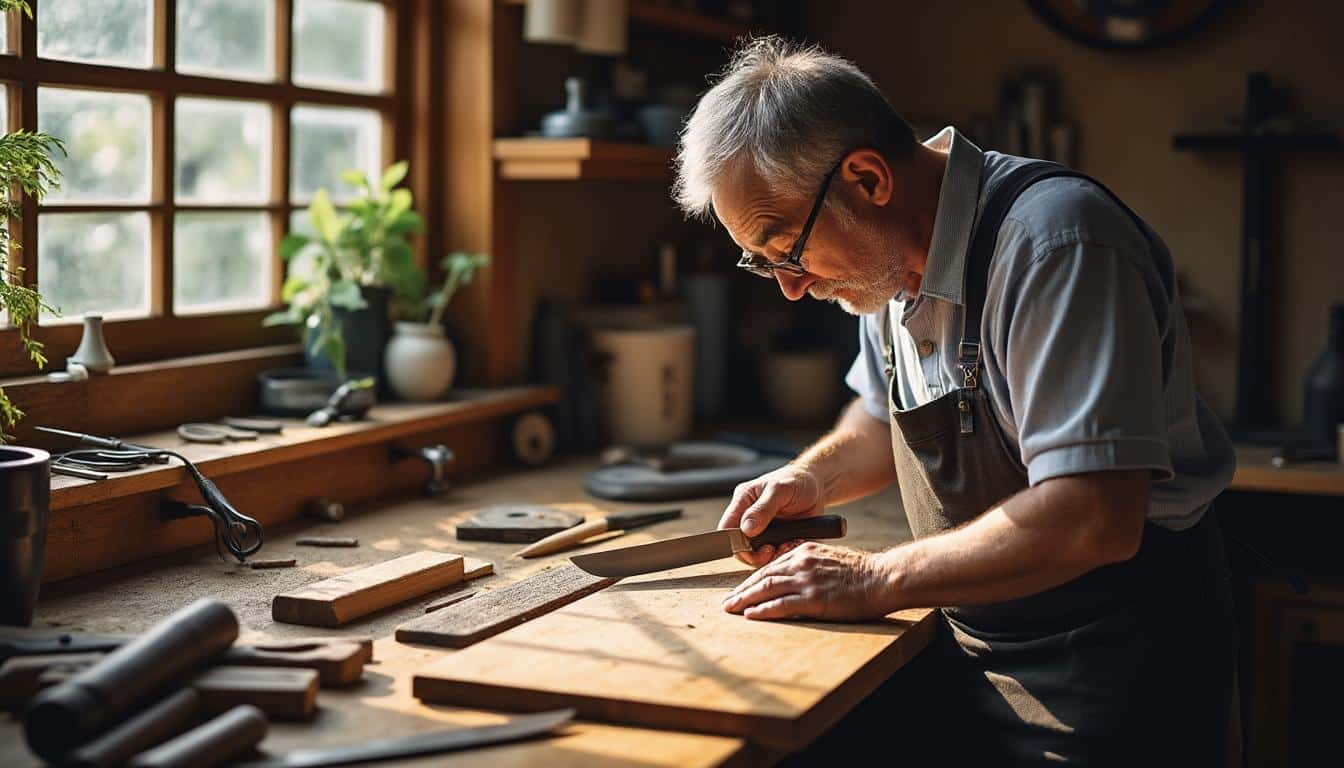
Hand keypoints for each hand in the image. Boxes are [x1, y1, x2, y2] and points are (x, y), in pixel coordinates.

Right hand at [719, 465, 825, 566]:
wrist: (816, 486)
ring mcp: (761, 530)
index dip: (734, 542)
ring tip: (787, 544)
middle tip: (772, 549)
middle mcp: (748, 517)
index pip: (726, 528)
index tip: (753, 547)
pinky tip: (793, 544)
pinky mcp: (775, 539)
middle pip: (739, 546)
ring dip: (771, 556)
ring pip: (755, 555)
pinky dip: (783, 554)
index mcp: (743, 501)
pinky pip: (772, 555)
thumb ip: (762, 509)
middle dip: (755, 554)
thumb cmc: (796, 481)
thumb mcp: (780, 490)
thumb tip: (746, 529)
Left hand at [722, 542, 893, 620]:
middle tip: (727, 601)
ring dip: (745, 599)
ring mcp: (807, 580)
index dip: (752, 579)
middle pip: (763, 576)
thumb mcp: (830, 560)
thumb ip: (809, 566)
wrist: (882, 578)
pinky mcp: (814, 598)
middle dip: (742, 590)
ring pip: (766, 589)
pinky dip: (763, 610)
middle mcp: (801, 562)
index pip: (771, 566)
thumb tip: (794, 580)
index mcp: (805, 551)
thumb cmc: (861, 573)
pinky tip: (751, 615)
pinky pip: (781, 605)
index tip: (741, 589)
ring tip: (731, 609)